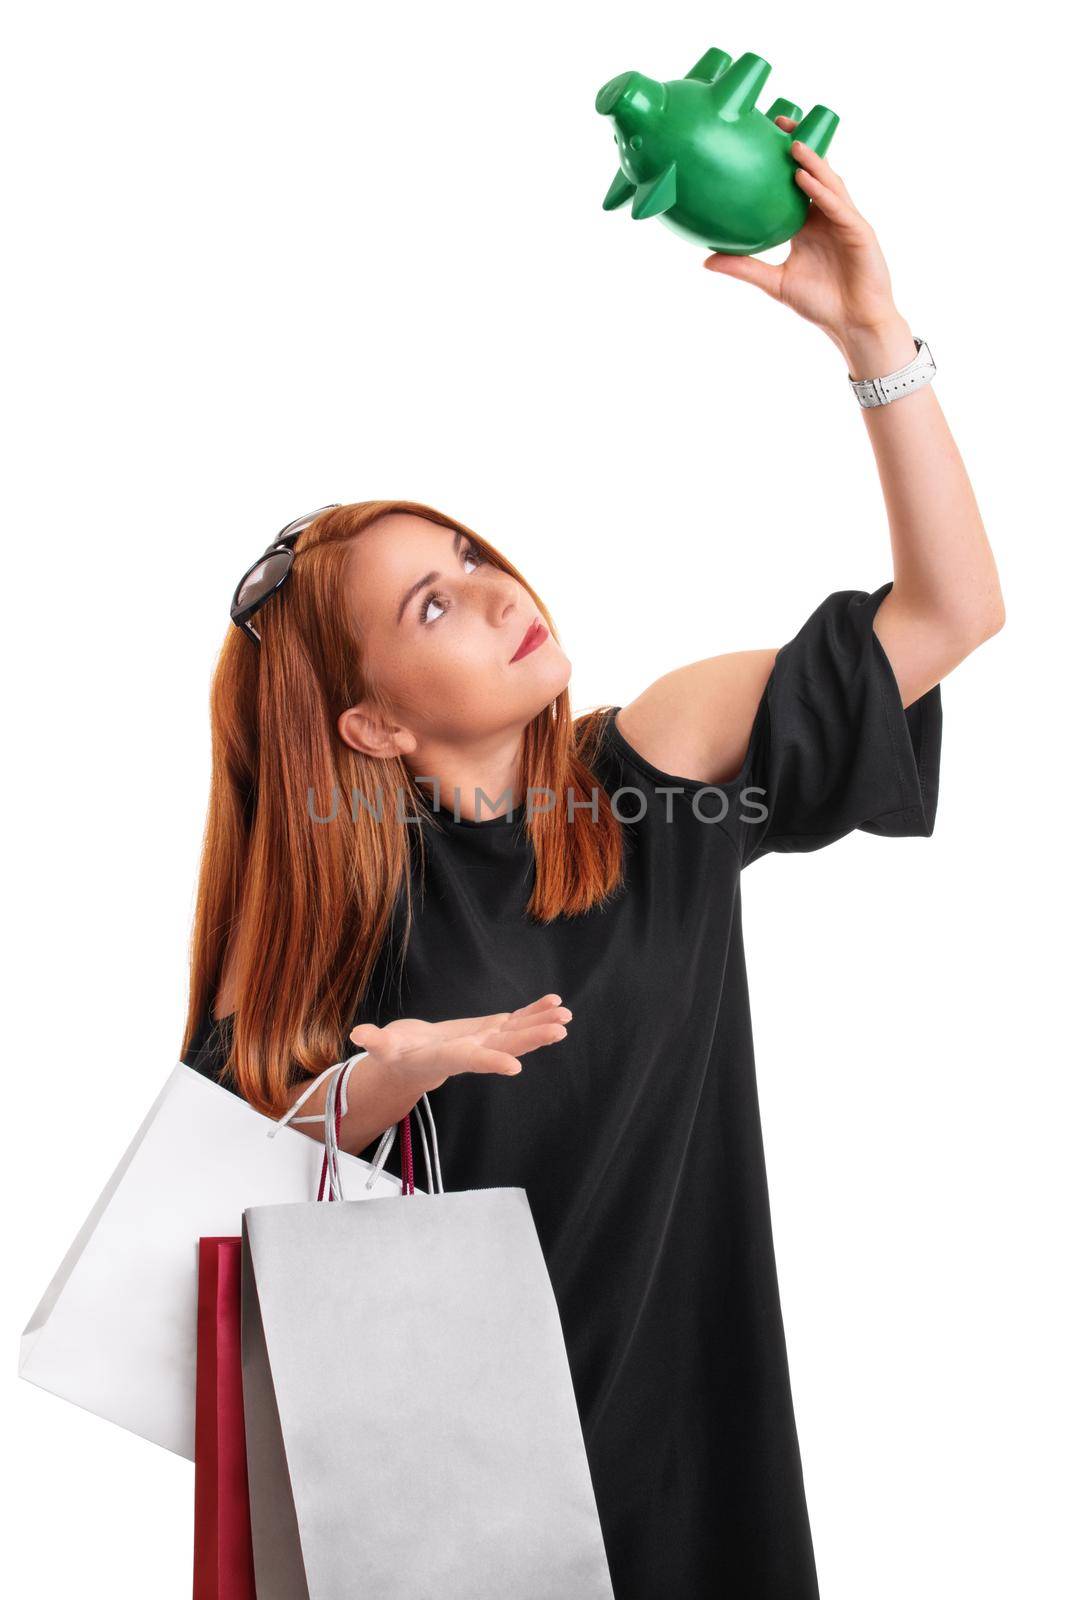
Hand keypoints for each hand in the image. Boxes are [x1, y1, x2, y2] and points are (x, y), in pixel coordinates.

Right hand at [349, 992, 571, 1093]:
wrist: (412, 1063)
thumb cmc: (395, 1055)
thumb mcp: (383, 1049)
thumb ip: (375, 1042)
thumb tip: (358, 1034)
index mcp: (448, 1058)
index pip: (471, 1061)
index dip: (491, 1062)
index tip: (515, 1066)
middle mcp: (472, 1052)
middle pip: (506, 1047)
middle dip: (532, 1039)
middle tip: (559, 1030)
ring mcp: (485, 1042)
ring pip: (518, 1034)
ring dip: (542, 1025)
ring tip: (566, 1015)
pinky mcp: (490, 1031)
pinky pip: (517, 1021)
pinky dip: (535, 1013)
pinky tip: (556, 1004)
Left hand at [703, 117, 904, 357]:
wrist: (853, 325)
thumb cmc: (821, 304)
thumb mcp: (774, 282)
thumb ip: (744, 268)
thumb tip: (705, 261)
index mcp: (809, 224)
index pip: (795, 184)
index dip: (782, 161)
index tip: (761, 137)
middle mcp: (828, 216)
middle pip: (815, 172)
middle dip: (799, 146)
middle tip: (777, 121)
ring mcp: (845, 220)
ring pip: (829, 183)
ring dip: (812, 162)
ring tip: (791, 144)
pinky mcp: (858, 231)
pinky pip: (838, 207)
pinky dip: (821, 192)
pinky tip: (804, 178)